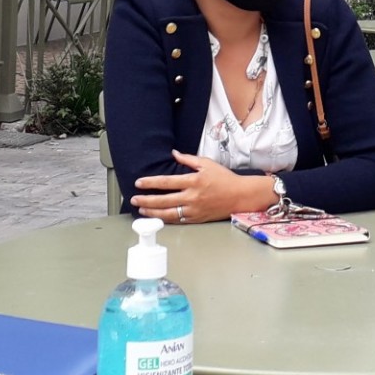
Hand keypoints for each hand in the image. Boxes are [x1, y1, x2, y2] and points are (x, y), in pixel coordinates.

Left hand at [130, 151, 273, 223]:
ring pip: (168, 213)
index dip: (151, 183)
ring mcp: (194, 209)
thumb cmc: (225, 178)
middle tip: (134, 199)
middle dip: (146, 200)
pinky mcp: (197, 218)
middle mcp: (192, 196)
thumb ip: (189, 159)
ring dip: (153, 212)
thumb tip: (174, 154)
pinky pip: (178, 220)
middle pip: (163, 200)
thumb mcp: (207, 163)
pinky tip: (157, 217)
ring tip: (142, 210)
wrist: (240, 195)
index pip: (166, 182)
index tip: (139, 183)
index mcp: (193, 181)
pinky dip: (166, 219)